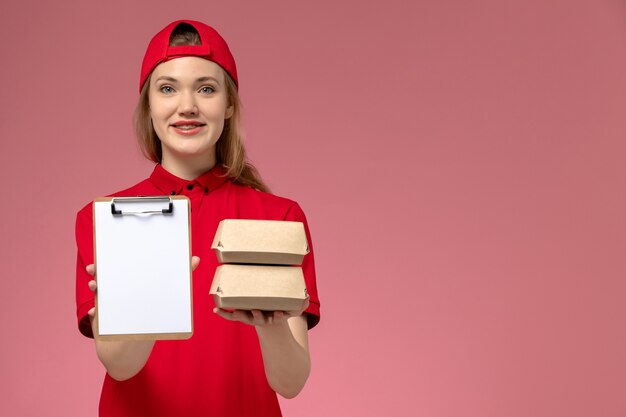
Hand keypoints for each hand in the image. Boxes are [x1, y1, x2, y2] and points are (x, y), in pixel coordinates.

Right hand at [85, 256, 200, 319]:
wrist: (131, 354)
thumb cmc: (155, 323)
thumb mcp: (170, 299)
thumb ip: (183, 276)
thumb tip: (197, 258)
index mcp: (135, 285)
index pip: (126, 266)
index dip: (117, 258)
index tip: (113, 250)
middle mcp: (120, 292)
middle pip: (108, 275)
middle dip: (100, 269)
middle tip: (94, 267)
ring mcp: (109, 304)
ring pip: (99, 289)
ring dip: (95, 285)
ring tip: (94, 285)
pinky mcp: (102, 317)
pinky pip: (95, 309)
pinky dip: (94, 309)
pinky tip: (94, 310)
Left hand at [213, 299, 308, 326]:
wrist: (268, 324)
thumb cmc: (279, 312)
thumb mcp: (290, 310)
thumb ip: (299, 305)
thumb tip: (307, 299)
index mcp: (273, 317)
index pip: (277, 317)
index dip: (279, 316)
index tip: (280, 314)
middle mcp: (261, 319)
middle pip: (258, 318)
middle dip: (257, 315)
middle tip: (255, 310)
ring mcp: (250, 318)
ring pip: (243, 317)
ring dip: (237, 314)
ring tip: (231, 310)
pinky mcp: (241, 316)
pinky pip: (231, 316)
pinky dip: (224, 314)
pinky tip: (215, 310)